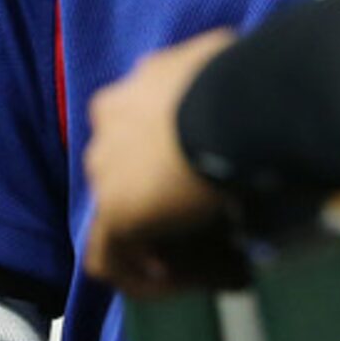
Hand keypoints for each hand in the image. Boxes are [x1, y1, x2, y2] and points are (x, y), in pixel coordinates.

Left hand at [83, 31, 245, 296]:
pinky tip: (170, 280)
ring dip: (141, 236)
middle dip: (147, 196)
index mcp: (121, 98)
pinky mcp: (117, 211)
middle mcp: (104, 133)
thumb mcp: (214, 60)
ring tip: (177, 258)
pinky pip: (111, 257)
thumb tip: (231, 72)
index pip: (127, 132)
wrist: (233, 106)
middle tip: (187, 217)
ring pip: (112, 215)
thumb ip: (205, 73)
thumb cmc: (235, 79)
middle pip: (117, 172)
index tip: (184, 179)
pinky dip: (136, 273)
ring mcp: (106, 173)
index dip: (153, 160)